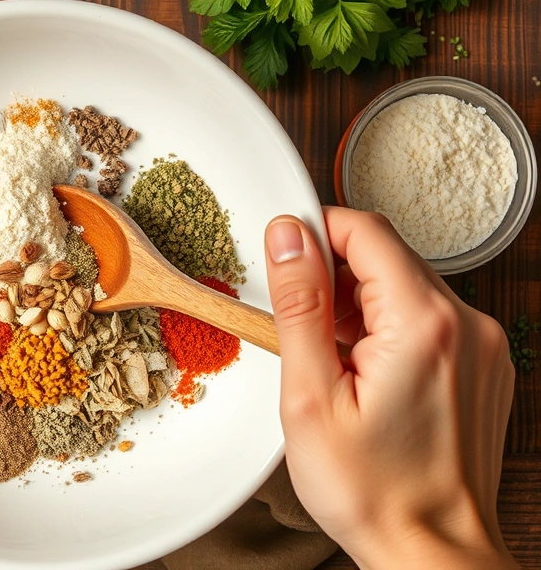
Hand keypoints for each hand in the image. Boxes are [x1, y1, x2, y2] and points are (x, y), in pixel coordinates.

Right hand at [263, 207, 516, 568]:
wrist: (430, 551)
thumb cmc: (371, 491)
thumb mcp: (310, 397)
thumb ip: (300, 306)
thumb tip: (288, 237)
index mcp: (423, 324)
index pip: (366, 230)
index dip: (315, 231)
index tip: (282, 256)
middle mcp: (467, 324)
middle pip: (387, 257)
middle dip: (333, 279)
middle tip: (300, 330)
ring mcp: (483, 346)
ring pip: (406, 288)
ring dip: (359, 307)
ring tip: (331, 365)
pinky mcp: (485, 366)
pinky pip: (429, 320)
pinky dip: (388, 331)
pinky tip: (364, 376)